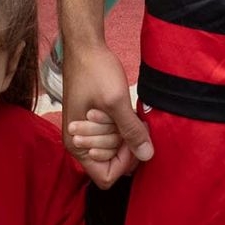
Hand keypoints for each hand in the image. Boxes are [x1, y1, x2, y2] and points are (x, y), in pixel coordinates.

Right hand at [60, 39, 152, 185]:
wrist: (85, 47)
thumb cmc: (95, 72)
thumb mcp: (117, 102)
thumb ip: (131, 131)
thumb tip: (147, 156)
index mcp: (76, 146)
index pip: (106, 177)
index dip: (124, 162)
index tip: (131, 138)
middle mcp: (79, 144)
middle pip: (111, 164)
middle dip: (123, 145)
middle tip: (124, 117)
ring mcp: (86, 133)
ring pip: (114, 150)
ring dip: (122, 133)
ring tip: (121, 109)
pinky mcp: (95, 122)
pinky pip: (113, 135)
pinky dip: (121, 125)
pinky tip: (122, 107)